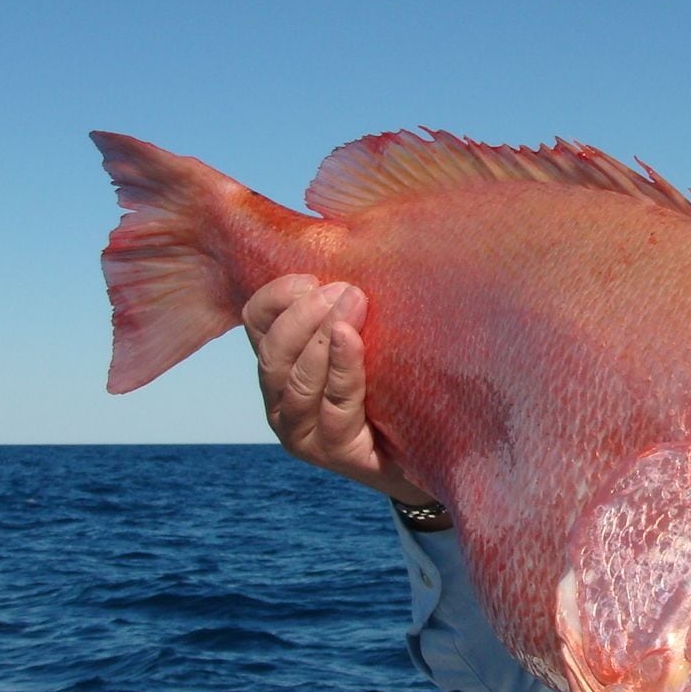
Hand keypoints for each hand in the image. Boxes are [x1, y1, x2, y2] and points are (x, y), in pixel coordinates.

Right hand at [242, 275, 433, 502]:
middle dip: (303, 314)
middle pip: (271, 350)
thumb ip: (351, 303)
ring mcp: (304, 433)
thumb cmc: (399, 384)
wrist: (434, 453)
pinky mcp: (335, 454)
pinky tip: (351, 338)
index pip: (255, 321)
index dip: (276, 296)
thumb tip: (354, 237)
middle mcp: (281, 401)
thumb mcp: (371, 336)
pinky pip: (333, 406)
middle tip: (343, 288)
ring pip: (296, 378)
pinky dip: (341, 368)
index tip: (311, 276)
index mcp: (281, 365)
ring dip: (321, 334)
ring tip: (352, 301)